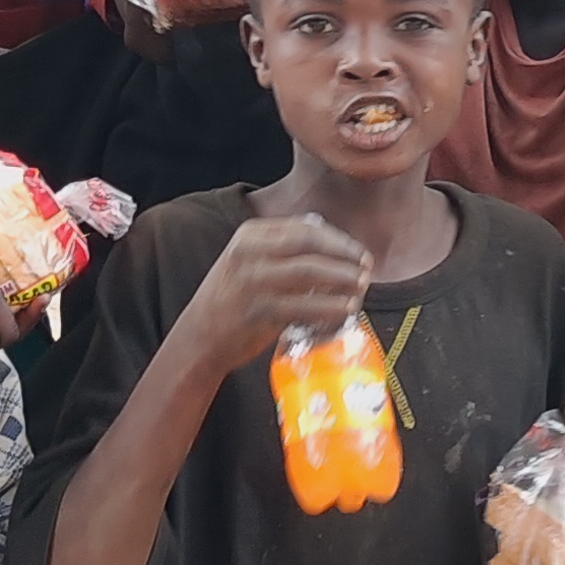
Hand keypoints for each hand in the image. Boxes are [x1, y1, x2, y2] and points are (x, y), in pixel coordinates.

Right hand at [173, 214, 373, 374]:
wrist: (199, 336)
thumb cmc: (232, 299)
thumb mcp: (248, 261)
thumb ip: (282, 249)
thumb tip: (332, 242)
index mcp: (249, 235)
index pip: (304, 227)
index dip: (338, 239)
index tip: (357, 252)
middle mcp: (249, 253)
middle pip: (310, 243)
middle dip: (345, 254)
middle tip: (366, 267)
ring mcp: (252, 282)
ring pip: (310, 272)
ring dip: (343, 279)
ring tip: (361, 287)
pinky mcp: (259, 312)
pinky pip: (304, 306)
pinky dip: (330, 307)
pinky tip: (346, 310)